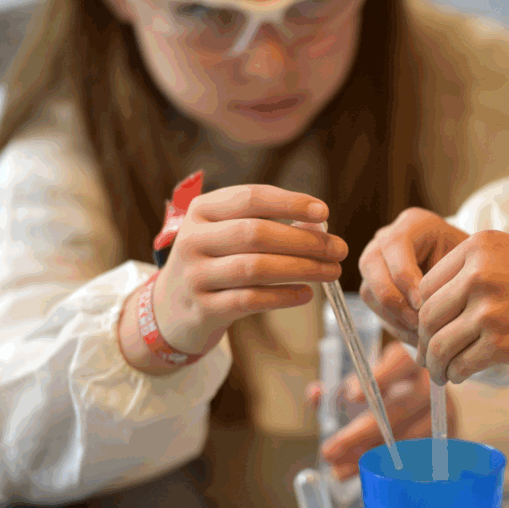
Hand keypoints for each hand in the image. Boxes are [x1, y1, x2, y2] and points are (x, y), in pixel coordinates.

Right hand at [151, 185, 347, 354]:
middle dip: (305, 241)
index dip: (290, 203)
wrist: (170, 307)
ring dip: (302, 269)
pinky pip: (250, 300)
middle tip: (338, 249)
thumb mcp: (227, 234)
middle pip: (256, 234)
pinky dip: (283, 296)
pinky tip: (306, 294)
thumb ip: (266, 224)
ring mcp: (195, 275)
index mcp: (202, 210)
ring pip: (255, 268)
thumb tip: (318, 228)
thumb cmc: (214, 262)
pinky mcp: (203, 308)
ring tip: (332, 272)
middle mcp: (194, 239)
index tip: (324, 212)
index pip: (250, 198)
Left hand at [306, 342, 458, 480]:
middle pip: (399, 408)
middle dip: (361, 433)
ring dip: (370, 456)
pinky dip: (389, 469)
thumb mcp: (364, 384)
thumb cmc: (387, 392)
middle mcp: (431, 384)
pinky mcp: (448, 438)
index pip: (400, 361)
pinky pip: (417, 459)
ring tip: (339, 468)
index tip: (350, 395)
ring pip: (407, 438)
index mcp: (409, 361)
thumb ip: (336, 388)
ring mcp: (444, 413)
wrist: (425, 407)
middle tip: (330, 449)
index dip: (379, 376)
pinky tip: (366, 474)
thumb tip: (316, 394)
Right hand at [358, 208, 468, 344]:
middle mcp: (387, 239)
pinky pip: (376, 309)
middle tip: (418, 322)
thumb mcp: (468, 264)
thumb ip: (449, 278)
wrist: (471, 274)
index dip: (405, 276)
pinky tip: (418, 338)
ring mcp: (377, 263)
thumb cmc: (474, 266)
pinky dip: (396, 326)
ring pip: (369, 290)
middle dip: (393, 298)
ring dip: (394, 316)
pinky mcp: (376, 288)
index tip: (424, 303)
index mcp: (413, 224)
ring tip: (421, 334)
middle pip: (370, 264)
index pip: (395, 244)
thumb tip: (425, 312)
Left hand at [416, 230, 508, 383]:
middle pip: (426, 315)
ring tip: (443, 372)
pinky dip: (458, 374)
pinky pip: (461, 364)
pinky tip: (464, 375)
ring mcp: (489, 308)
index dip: (424, 312)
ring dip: (437, 364)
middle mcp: (478, 273)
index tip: (431, 328)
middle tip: (432, 357)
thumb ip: (477, 274)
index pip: (427, 284)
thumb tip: (442, 308)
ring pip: (438, 343)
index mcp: (479, 246)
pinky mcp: (502, 342)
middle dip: (425, 341)